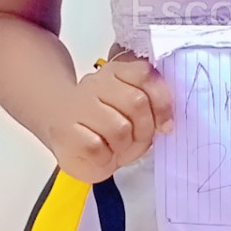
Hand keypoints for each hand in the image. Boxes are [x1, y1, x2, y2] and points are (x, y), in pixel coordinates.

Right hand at [47, 51, 173, 183]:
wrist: (68, 138)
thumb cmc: (107, 128)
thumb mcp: (137, 115)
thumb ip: (154, 107)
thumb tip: (165, 122)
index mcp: (117, 72)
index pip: (144, 74)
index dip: (161, 103)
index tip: (165, 124)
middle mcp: (96, 83)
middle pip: (136, 102)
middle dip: (145, 129)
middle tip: (139, 139)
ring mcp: (78, 105)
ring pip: (118, 127)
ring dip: (124, 146)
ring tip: (117, 148)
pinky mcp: (65, 130)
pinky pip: (96, 146)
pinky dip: (105, 158)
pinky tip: (101, 155)